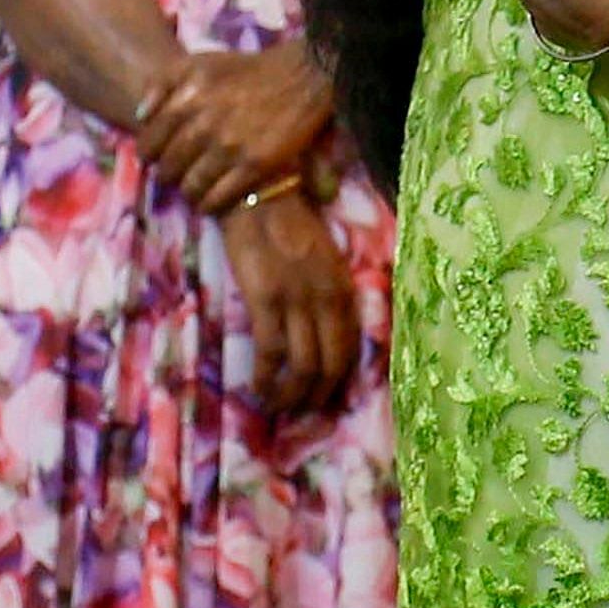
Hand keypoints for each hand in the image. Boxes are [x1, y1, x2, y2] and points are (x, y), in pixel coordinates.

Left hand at [133, 48, 335, 214]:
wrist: (303, 76)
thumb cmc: (247, 69)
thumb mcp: (199, 62)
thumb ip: (161, 83)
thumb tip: (139, 117)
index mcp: (187, 99)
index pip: (148, 143)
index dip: (149, 155)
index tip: (158, 157)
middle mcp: (204, 125)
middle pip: (168, 169)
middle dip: (168, 175)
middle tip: (178, 173)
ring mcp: (230, 148)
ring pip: (191, 188)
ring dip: (189, 192)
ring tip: (195, 187)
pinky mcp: (255, 166)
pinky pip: (218, 199)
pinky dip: (210, 204)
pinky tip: (212, 199)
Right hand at [214, 192, 363, 423]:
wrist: (260, 193)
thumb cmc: (289, 223)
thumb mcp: (324, 258)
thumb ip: (328, 292)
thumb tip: (322, 331)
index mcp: (343, 288)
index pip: (351, 348)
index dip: (339, 381)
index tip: (325, 398)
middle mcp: (327, 299)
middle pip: (330, 365)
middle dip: (316, 397)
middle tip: (300, 413)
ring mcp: (298, 301)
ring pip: (302, 367)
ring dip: (291, 396)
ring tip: (278, 407)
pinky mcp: (266, 300)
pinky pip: (271, 353)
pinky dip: (265, 378)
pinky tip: (258, 389)